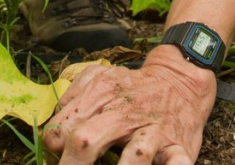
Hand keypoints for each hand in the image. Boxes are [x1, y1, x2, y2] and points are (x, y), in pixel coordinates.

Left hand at [44, 46, 216, 163]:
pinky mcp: (178, 146)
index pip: (63, 128)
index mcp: (100, 96)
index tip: (57, 153)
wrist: (181, 80)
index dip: (54, 145)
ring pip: (135, 155)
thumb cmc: (134, 88)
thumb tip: (54, 130)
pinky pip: (178, 163)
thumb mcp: (101, 78)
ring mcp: (153, 132)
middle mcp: (123, 115)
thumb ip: (73, 96)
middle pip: (87, 141)